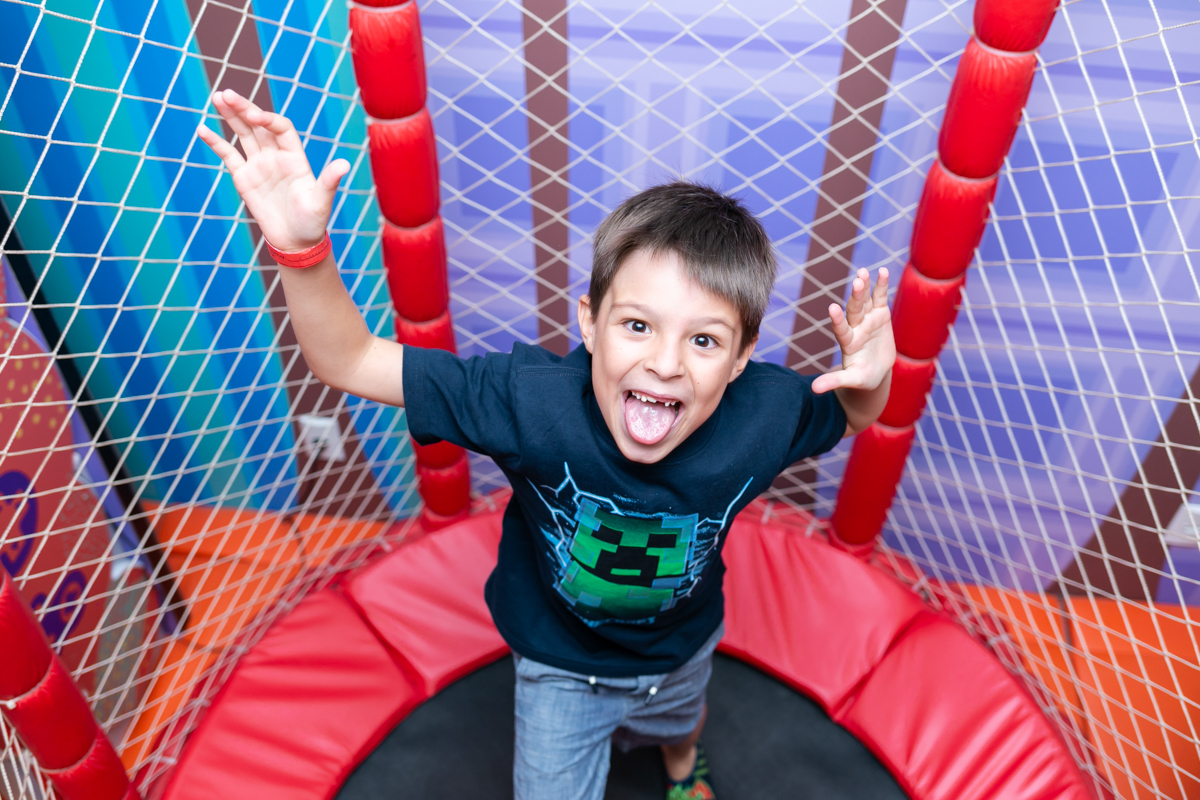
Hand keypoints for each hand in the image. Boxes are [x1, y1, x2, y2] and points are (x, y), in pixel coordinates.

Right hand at [196, 89, 349, 251]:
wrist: (295, 241)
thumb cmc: (312, 222)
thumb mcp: (321, 201)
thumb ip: (329, 181)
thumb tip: (344, 165)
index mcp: (295, 157)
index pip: (280, 128)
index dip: (268, 119)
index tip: (254, 116)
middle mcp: (276, 156)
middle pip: (258, 125)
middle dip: (243, 108)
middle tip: (225, 94)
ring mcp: (259, 165)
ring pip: (243, 134)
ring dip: (230, 116)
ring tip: (217, 98)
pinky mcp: (244, 177)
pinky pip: (229, 155)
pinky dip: (216, 142)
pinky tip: (202, 129)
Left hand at [811, 267, 895, 393]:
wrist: (875, 372)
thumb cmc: (862, 378)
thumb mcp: (851, 381)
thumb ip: (834, 381)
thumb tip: (814, 390)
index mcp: (848, 342)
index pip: (841, 329)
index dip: (837, 319)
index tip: (832, 308)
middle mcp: (855, 327)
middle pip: (854, 310)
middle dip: (856, 297)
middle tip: (857, 282)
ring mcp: (868, 320)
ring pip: (865, 301)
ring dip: (865, 287)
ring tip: (863, 272)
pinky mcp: (880, 315)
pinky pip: (880, 298)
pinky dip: (882, 285)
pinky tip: (884, 271)